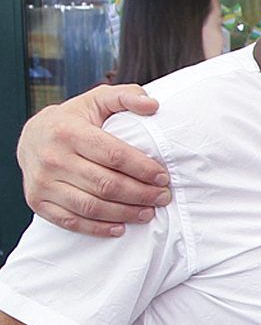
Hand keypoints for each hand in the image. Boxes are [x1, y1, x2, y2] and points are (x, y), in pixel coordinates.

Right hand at [19, 87, 169, 235]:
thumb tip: (153, 105)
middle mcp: (51, 158)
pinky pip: (71, 220)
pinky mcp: (37, 201)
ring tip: (148, 212)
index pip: (114, 155)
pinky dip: (97, 228)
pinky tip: (120, 227)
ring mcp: (42, 182)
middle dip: (141, 194)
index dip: (143, 169)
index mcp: (67, 131)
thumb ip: (126, 96)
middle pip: (106, 184)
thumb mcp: (97, 101)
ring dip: (125, 213)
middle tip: (162, 197)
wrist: (32, 137)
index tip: (163, 177)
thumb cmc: (74, 120)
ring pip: (91, 206)